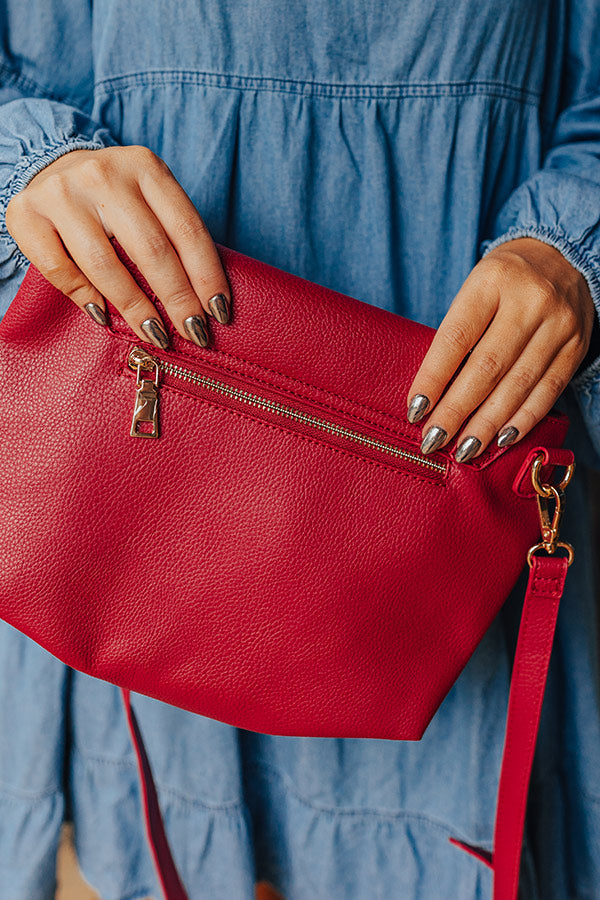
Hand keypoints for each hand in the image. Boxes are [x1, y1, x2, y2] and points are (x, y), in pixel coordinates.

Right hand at [5, 146, 230, 348]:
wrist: (49, 167)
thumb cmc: (112, 197)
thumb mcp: (148, 199)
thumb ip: (171, 235)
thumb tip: (204, 302)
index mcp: (145, 166)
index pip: (187, 229)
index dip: (207, 276)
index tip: (219, 313)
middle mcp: (104, 174)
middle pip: (152, 250)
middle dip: (179, 300)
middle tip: (195, 333)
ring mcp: (62, 193)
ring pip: (106, 265)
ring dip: (136, 308)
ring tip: (155, 335)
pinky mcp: (27, 214)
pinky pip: (61, 270)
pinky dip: (87, 299)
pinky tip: (106, 317)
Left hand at [405, 237, 596, 460]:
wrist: (562, 257)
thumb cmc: (503, 281)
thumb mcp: (475, 290)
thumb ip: (457, 333)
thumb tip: (431, 395)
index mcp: (491, 281)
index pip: (455, 338)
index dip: (433, 378)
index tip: (415, 410)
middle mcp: (529, 301)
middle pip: (487, 367)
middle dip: (457, 410)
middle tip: (433, 440)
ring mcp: (557, 325)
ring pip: (518, 384)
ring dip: (487, 424)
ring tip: (464, 449)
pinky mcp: (576, 346)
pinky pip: (548, 390)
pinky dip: (523, 419)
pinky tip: (502, 439)